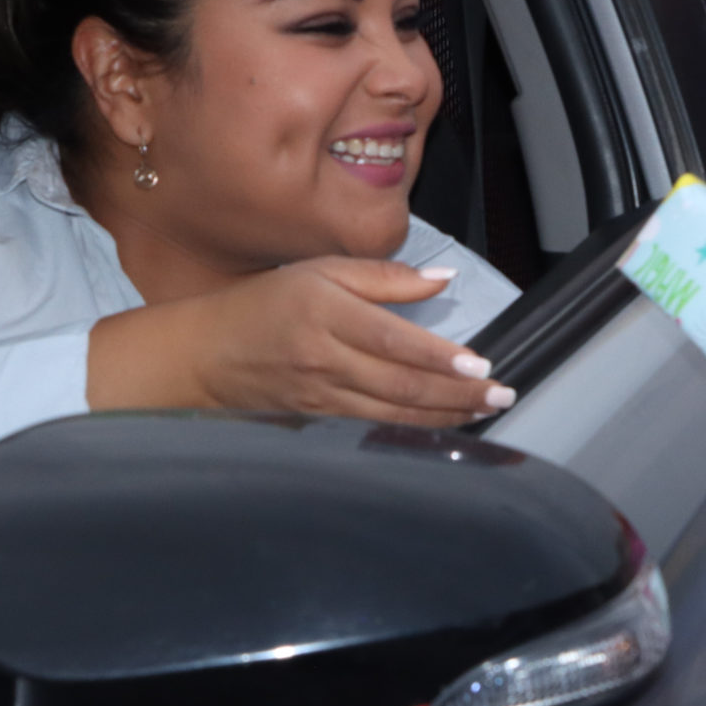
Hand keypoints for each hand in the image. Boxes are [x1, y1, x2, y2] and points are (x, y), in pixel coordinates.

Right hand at [89, 257, 513, 425]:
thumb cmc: (264, 306)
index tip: (480, 364)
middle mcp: (324, 359)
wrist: (204, 354)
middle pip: (403, 384)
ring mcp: (320, 397)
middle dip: (458, 394)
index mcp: (326, 313)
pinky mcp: (317, 422)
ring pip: (393, 414)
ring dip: (445, 417)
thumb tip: (442, 278)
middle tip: (501, 394)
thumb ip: (385, 277)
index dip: (441, 357)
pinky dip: (412, 433)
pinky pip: (372, 430)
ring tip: (484, 411)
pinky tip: (442, 431)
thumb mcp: (321, 272)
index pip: (395, 341)